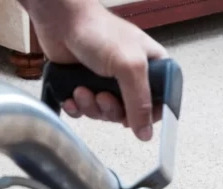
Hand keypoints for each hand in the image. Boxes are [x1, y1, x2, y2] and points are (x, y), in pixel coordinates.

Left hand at [27, 0, 166, 140]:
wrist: (61, 22)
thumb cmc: (98, 32)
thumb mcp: (129, 65)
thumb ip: (140, 100)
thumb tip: (146, 132)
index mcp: (151, 66)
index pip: (160, 102)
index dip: (147, 115)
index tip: (133, 118)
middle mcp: (131, 76)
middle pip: (129, 113)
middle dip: (111, 109)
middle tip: (102, 96)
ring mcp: (107, 82)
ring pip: (105, 113)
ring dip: (91, 106)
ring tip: (82, 89)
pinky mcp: (85, 86)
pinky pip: (85, 111)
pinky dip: (77, 107)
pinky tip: (72, 95)